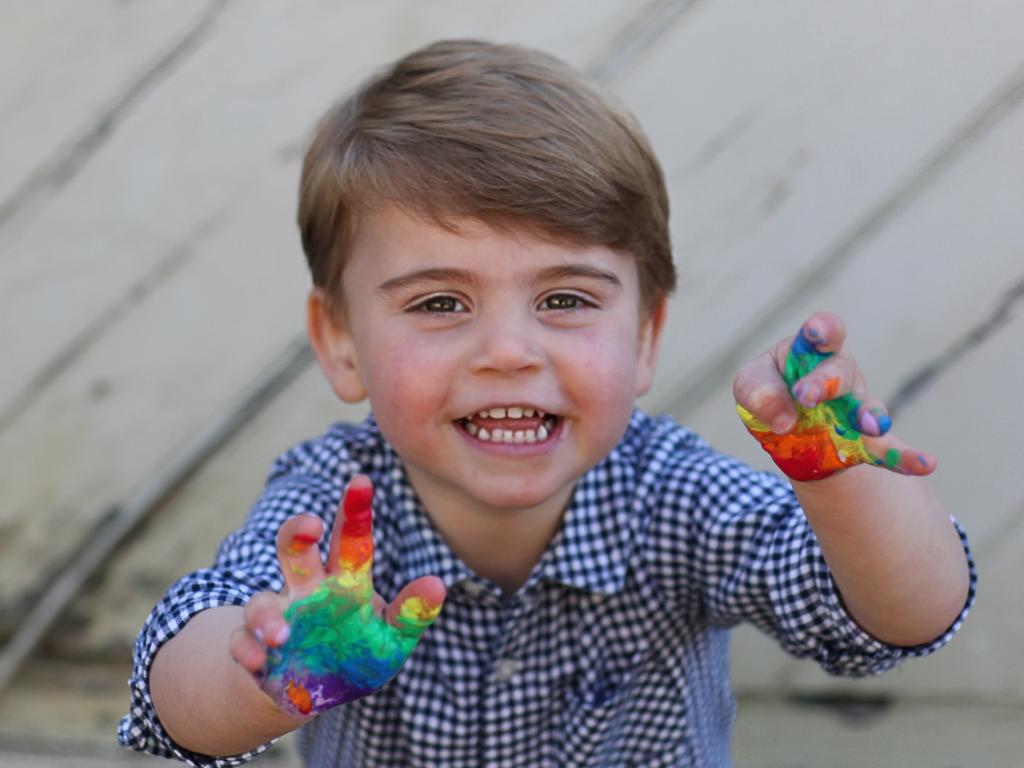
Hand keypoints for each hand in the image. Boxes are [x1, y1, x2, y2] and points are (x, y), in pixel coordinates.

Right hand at [229, 476, 445, 717]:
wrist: (318, 695)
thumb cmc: (359, 654)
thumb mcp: (392, 638)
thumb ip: (411, 613)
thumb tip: (438, 585)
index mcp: (344, 581)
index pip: (350, 540)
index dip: (354, 511)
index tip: (361, 480)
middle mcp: (307, 591)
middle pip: (296, 549)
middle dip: (298, 532)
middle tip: (311, 525)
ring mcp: (279, 617)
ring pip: (261, 601)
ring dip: (268, 616)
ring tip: (282, 635)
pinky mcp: (256, 649)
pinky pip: (242, 642)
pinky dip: (247, 649)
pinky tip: (260, 661)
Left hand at [733, 312, 935, 481]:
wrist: (787, 433)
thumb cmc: (769, 394)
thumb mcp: (750, 386)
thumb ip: (757, 391)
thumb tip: (784, 418)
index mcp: (809, 352)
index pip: (822, 333)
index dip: (823, 329)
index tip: (817, 333)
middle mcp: (839, 376)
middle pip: (840, 372)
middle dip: (824, 381)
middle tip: (806, 396)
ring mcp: (855, 409)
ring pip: (866, 408)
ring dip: (869, 416)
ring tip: (871, 427)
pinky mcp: (862, 442)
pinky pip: (888, 450)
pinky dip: (906, 458)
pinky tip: (926, 463)